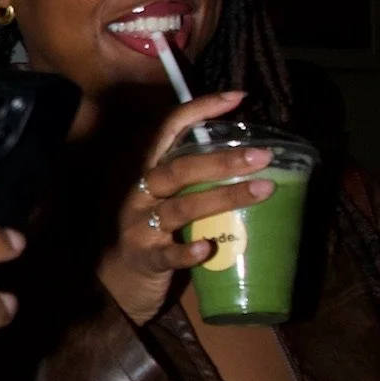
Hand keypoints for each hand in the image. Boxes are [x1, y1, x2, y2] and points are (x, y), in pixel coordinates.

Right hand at [98, 91, 273, 325]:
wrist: (116, 284)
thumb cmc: (152, 235)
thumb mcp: (166, 199)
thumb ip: (193, 180)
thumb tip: (246, 158)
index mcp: (148, 172)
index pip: (169, 129)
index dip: (200, 109)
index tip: (238, 96)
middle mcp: (140, 193)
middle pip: (178, 169)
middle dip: (222, 160)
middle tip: (263, 156)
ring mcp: (139, 227)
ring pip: (180, 208)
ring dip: (223, 197)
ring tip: (263, 191)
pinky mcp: (144, 259)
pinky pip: (166, 254)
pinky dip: (187, 251)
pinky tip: (206, 249)